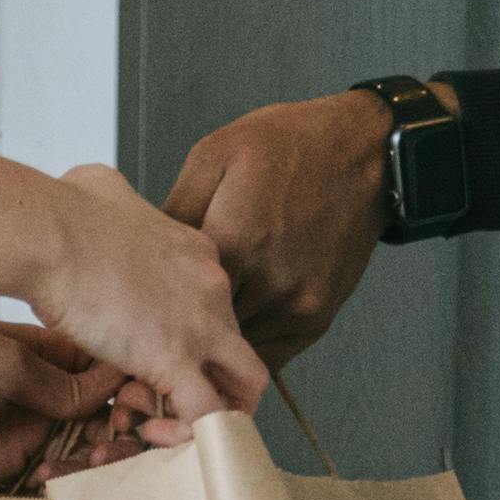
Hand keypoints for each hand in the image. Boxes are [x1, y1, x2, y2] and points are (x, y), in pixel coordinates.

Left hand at [0, 321, 156, 494]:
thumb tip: (114, 390)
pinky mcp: (6, 465)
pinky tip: (58, 475)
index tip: (148, 402)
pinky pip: (50, 474)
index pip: (103, 368)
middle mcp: (39, 389)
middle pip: (100, 411)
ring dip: (95, 455)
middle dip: (121, 426)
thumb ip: (61, 384)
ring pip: (81, 446)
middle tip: (128, 437)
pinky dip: (63, 478)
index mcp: (43, 351)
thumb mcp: (8, 364)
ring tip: (96, 461)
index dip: (130, 385)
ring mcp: (24, 428)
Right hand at [26, 158, 265, 427]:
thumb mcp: (102, 189)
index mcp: (198, 254)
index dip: (189, 341)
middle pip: (240, 352)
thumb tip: (102, 203)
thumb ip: (116, 204)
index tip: (148, 353)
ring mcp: (203, 325)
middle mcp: (214, 289)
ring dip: (200, 415)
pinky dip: (188, 436)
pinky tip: (152, 434)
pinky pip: (207, 417)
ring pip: (240, 390)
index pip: (216, 311)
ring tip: (148, 420)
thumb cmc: (62, 211)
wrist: (51, 232)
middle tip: (164, 398)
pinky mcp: (177, 359)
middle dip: (210, 383)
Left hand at [165, 91, 388, 363]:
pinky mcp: (318, 317)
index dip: (153, 308)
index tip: (137, 308)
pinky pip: (271, 355)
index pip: (175, 303)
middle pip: (204, 334)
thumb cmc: (290, 145)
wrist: (362, 151)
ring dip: (214, 344)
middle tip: (160, 323)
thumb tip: (147, 258)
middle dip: (181, 330)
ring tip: (196, 327)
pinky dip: (247, 347)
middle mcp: (267, 284)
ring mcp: (296, 306)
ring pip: (237, 349)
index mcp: (234, 243)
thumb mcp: (213, 156)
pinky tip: (232, 327)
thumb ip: (175, 212)